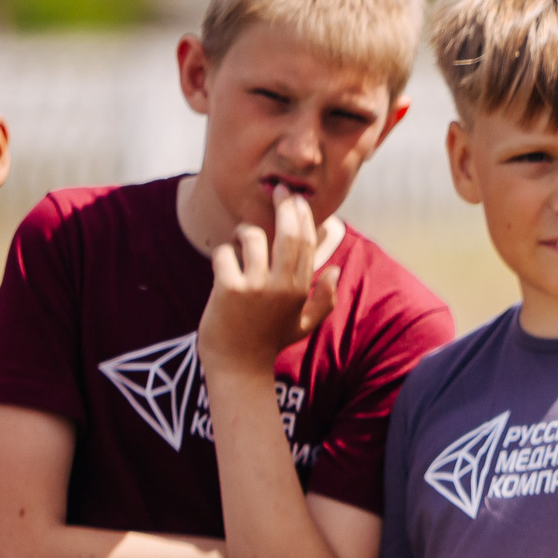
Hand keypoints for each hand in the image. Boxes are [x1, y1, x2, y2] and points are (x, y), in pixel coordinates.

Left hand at [196, 185, 341, 375]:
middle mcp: (283, 286)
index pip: (307, 243)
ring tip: (240, 240)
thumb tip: (336, 270)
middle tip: (278, 190)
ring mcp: (256, 287)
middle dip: (284, 206)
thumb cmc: (269, 342)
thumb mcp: (304, 325)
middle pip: (288, 234)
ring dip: (243, 232)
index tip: (297, 200)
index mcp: (302, 290)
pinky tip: (223, 268)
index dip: (303, 217)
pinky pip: (224, 253)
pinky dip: (222, 256)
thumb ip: (325, 300)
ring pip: (251, 236)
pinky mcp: (230, 288)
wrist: (238, 366)